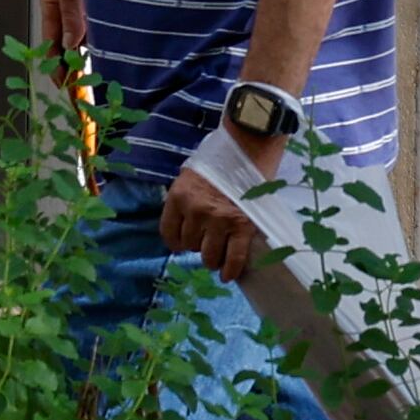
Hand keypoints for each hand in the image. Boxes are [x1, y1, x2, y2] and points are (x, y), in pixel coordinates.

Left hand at [158, 142, 278, 281]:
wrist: (250, 144)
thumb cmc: (221, 159)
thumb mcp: (191, 176)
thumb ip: (186, 200)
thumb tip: (187, 227)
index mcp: (178, 196)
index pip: (169, 234)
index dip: (178, 242)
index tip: (186, 242)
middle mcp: (195, 210)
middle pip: (190, 246)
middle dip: (199, 244)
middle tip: (210, 238)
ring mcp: (218, 220)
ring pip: (209, 256)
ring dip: (213, 258)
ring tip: (220, 252)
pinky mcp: (242, 225)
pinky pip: (233, 258)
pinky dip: (231, 269)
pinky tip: (229, 275)